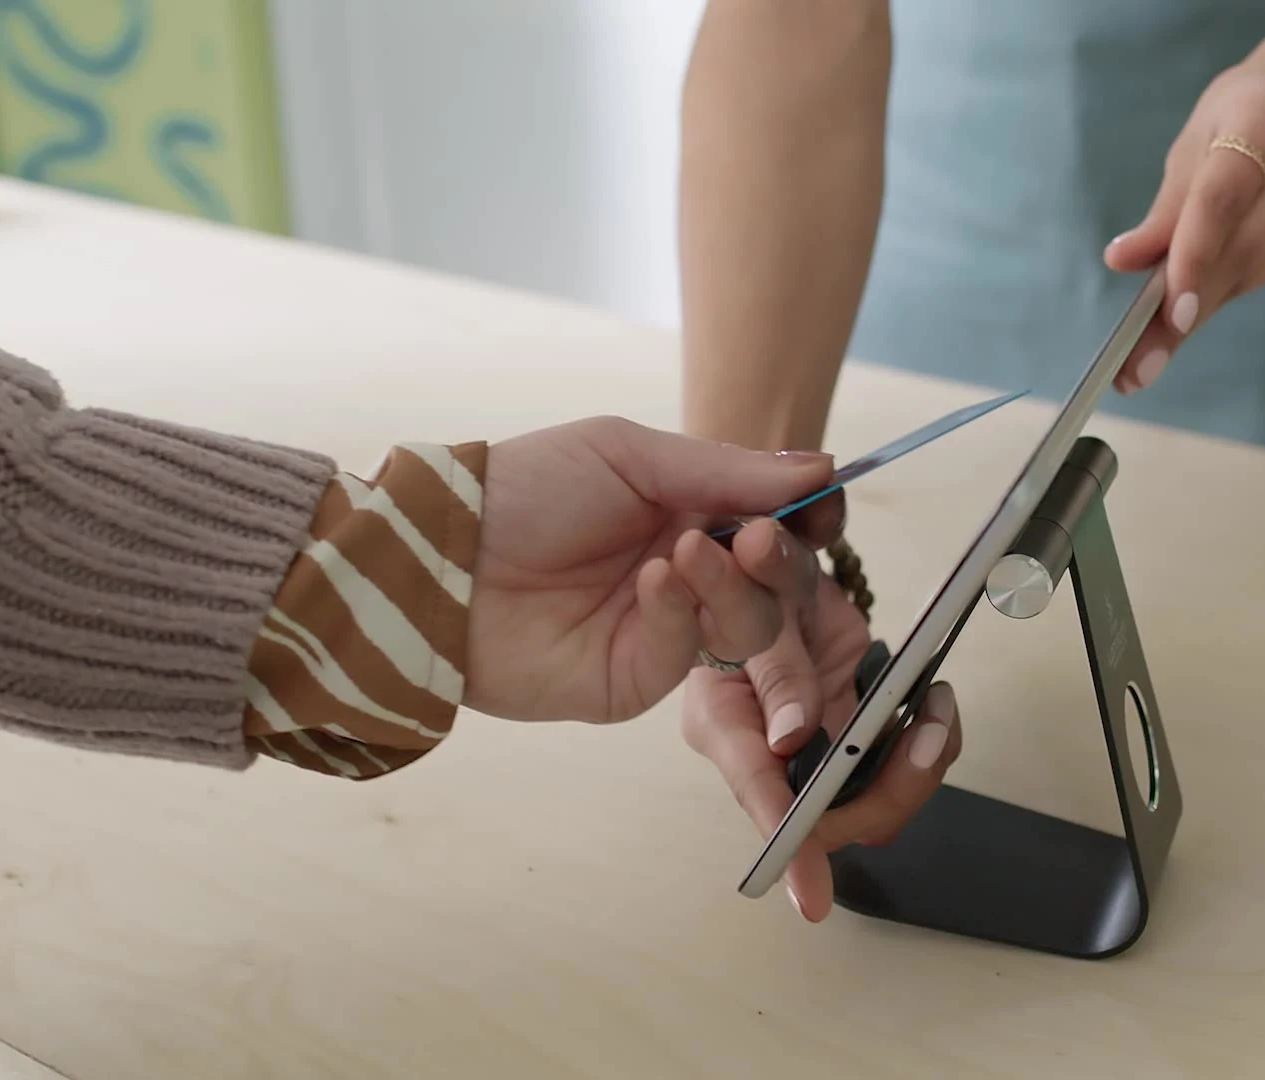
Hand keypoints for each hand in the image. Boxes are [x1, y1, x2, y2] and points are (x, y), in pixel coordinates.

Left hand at [462, 416, 830, 723]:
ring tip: (682, 553)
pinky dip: (681, 611)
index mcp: (694, 509)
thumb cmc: (525, 490)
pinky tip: (651, 580)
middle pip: (780, 581)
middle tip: (757, 536)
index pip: (782, 522)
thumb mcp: (628, 454)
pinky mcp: (636, 679)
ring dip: (730, 586)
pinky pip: (688, 653)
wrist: (441, 557)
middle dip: (780, 558)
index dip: (811, 517)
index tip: (823, 506)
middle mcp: (692, 572)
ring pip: (749, 626)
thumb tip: (821, 468)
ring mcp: (667, 630)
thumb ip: (726, 468)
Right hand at [682, 571, 963, 921]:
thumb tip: (794, 741)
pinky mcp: (858, 725)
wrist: (766, 560)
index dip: (791, 852)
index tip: (812, 901)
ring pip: (879, 797)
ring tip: (936, 706)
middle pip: (838, 817)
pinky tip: (933, 699)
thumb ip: (775, 673)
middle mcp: (775, 755)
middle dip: (895, 788)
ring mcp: (822, 746)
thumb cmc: (736, 584)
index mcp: (729, 733)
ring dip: (922, 762)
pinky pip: (902, 758)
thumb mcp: (751, 612)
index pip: (763, 803)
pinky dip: (930, 736)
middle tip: (929, 734)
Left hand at [1104, 53, 1264, 392]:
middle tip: (1135, 370)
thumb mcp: (1195, 140)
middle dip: (1182, 312)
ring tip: (1148, 348)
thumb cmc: (1245, 112)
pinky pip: (1259, 275)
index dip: (1194, 257)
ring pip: (1247, 273)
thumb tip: (1122, 260)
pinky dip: (1221, 286)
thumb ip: (1165, 208)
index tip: (1170, 314)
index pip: (1224, 199)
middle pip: (1238, 250)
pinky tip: (1204, 282)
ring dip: (1195, 307)